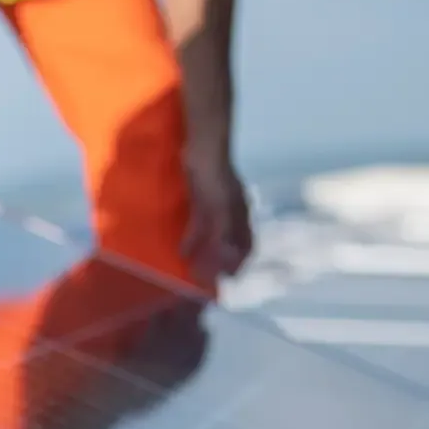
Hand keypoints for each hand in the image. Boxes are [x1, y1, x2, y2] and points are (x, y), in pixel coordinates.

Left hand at [181, 158, 251, 282]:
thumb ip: (224, 231)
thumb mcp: (220, 205)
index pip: (246, 245)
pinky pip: (199, 225)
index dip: (238, 264)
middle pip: (229, 244)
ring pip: (214, 237)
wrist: (203, 145)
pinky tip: (182, 250)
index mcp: (242, 214)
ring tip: (194, 270)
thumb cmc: (214, 175)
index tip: (227, 281)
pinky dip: (192, 240)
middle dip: (219, 264)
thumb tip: (227, 258)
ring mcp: (217, 205)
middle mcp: (233, 212)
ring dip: (205, 255)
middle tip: (205, 282)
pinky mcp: (202, 199)